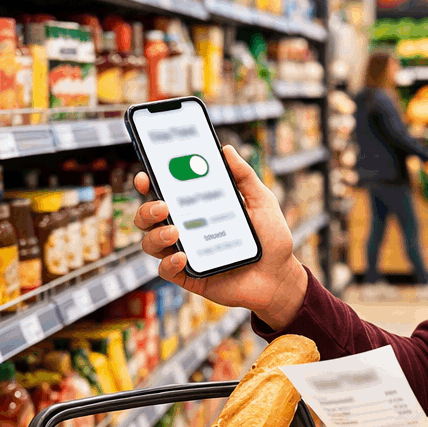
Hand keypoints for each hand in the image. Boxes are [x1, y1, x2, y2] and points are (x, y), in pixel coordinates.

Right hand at [134, 145, 308, 327]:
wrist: (281, 277)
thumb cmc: (271, 239)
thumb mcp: (261, 202)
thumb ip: (244, 177)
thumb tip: (226, 150)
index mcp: (197, 208)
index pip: (165, 193)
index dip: (149, 183)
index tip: (146, 175)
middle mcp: (186, 229)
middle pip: (149, 217)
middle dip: (146, 209)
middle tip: (162, 206)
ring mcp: (186, 253)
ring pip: (150, 243)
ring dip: (155, 234)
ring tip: (175, 232)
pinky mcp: (190, 276)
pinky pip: (166, 270)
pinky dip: (168, 263)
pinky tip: (182, 256)